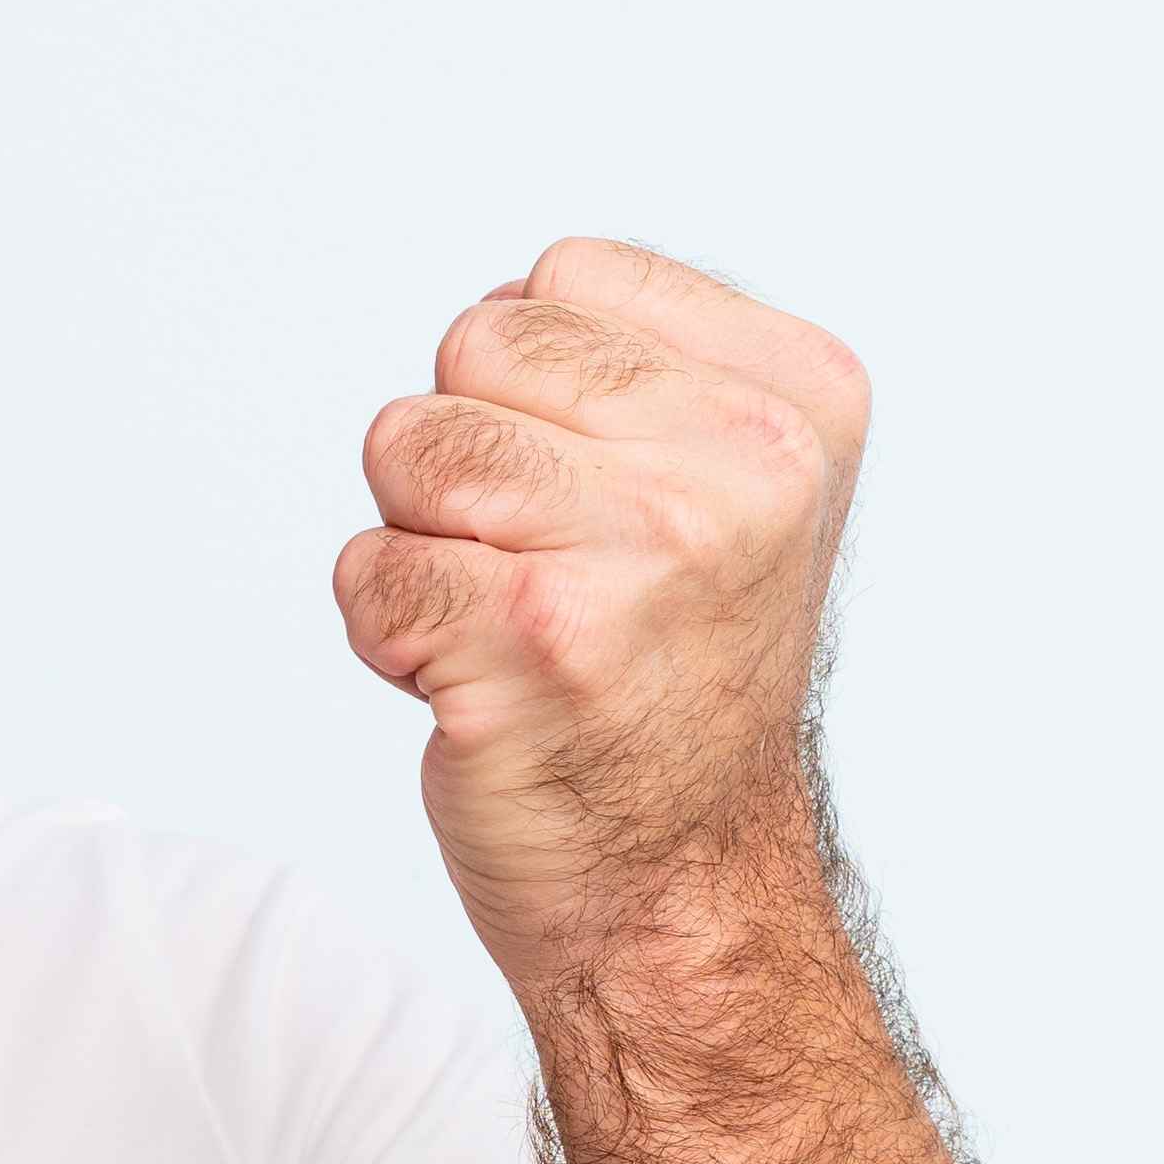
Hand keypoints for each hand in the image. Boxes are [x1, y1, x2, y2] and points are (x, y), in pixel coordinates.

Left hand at [334, 236, 869, 986]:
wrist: (686, 887)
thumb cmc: (673, 674)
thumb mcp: (731, 486)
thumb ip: (640, 369)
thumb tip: (503, 302)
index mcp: (799, 399)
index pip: (563, 277)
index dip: (535, 386)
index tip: (607, 497)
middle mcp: (742, 467)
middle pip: (473, 343)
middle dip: (467, 454)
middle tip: (552, 570)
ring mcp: (643, 552)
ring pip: (404, 444)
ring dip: (422, 538)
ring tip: (515, 622)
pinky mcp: (533, 641)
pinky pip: (364, 569)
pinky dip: (387, 634)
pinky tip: (481, 686)